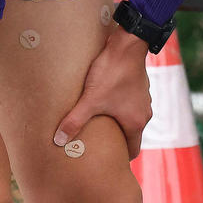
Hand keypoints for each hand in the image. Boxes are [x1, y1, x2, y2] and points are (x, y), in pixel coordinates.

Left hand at [53, 25, 151, 159]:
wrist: (127, 43)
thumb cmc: (112, 73)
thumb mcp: (91, 99)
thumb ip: (75, 121)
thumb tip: (58, 140)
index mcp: (135, 122)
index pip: (132, 150)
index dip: (120, 156)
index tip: (107, 158)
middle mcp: (144, 113)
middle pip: (130, 133)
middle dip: (115, 138)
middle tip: (98, 140)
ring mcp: (143, 97)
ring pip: (129, 115)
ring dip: (116, 119)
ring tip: (98, 119)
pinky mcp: (138, 84)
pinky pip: (129, 100)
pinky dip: (118, 103)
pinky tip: (103, 97)